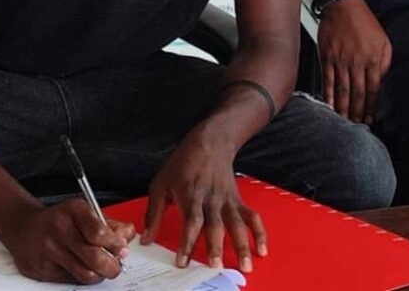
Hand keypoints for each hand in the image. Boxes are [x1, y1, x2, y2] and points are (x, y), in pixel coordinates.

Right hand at [0, 200, 133, 282]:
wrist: (24, 227)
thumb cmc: (61, 220)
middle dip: (112, 266)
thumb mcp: (86, 212)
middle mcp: (59, 229)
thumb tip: (127, 238)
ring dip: (99, 275)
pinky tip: (82, 268)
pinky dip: (82, 277)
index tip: (122, 248)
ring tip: (101, 268)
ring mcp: (48, 250)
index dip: (115, 244)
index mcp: (74, 211)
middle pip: (93, 257)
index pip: (99, 232)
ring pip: (84, 273)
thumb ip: (110, 224)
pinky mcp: (41, 269)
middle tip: (116, 266)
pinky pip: (70, 280)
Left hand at [142, 127, 266, 272]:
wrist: (211, 141)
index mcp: (191, 195)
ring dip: (242, 245)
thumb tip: (146, 239)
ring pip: (236, 223)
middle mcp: (211, 199)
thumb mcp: (161, 183)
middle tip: (215, 266)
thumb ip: (153, 213)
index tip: (183, 261)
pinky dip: (259, 232)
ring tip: (245, 265)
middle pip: (215, 225)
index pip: (190, 222)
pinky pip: (250, 216)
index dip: (187, 242)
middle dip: (216, 246)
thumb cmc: (183, 163)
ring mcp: (226, 200)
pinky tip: (262, 249)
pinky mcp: (237, 200)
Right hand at [317, 0, 391, 123]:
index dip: (371, 107)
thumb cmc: (364, 22)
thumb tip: (381, 81)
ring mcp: (340, 61)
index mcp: (373, 59)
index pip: (373, 90)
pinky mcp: (327, 58)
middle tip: (356, 125)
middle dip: (357, 113)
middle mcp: (357, 63)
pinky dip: (328, 95)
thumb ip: (384, 63)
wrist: (343, 6)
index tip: (370, 119)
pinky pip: (327, 81)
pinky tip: (329, 106)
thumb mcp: (384, 41)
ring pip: (342, 91)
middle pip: (357, 94)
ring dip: (343, 108)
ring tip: (343, 121)